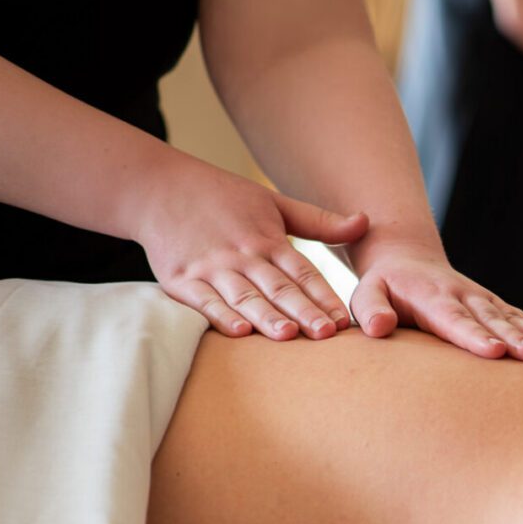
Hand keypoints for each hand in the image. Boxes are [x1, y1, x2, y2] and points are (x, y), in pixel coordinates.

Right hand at [132, 160, 367, 340]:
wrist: (156, 187)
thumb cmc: (223, 198)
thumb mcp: (275, 202)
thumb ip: (320, 221)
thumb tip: (366, 222)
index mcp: (269, 239)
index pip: (303, 273)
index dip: (324, 297)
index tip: (344, 319)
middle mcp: (242, 255)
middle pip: (278, 288)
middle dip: (303, 311)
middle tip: (326, 333)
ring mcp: (210, 268)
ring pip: (244, 297)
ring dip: (266, 317)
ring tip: (288, 336)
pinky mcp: (181, 280)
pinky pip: (203, 301)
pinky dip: (220, 316)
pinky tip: (238, 331)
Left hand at [347, 241, 522, 359]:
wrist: (408, 260)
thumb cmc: (384, 287)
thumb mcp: (367, 292)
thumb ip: (369, 308)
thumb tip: (379, 328)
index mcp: (430, 297)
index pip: (453, 319)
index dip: (474, 336)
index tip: (494, 351)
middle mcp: (461, 295)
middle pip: (489, 319)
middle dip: (512, 337)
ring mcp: (480, 299)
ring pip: (507, 317)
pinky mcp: (492, 304)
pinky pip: (515, 315)